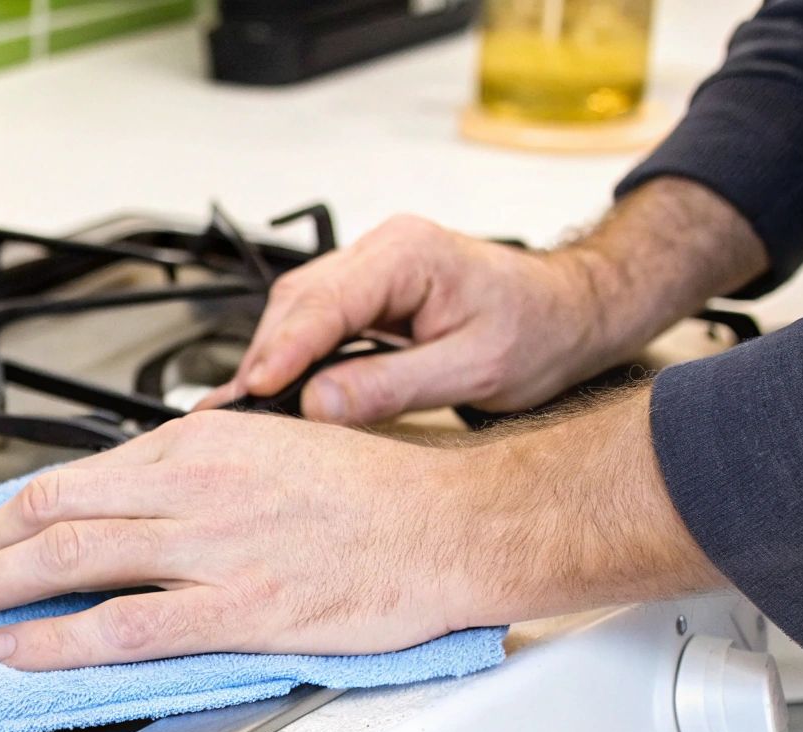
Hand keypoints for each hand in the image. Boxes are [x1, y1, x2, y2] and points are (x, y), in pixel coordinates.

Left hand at [0, 389, 721, 671]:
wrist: (452, 523)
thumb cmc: (374, 492)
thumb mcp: (270, 451)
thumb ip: (196, 476)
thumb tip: (134, 504)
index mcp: (200, 442)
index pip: (74, 476)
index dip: (7, 510)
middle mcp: (193, 485)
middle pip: (53, 513)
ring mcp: (211, 546)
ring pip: (71, 561)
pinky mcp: (237, 605)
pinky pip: (124, 623)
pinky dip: (58, 637)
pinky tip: (18, 648)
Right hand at [194, 214, 608, 423]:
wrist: (571, 312)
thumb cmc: (539, 330)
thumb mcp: (475, 369)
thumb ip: (393, 385)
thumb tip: (318, 403)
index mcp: (411, 254)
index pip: (328, 301)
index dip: (285, 349)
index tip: (255, 389)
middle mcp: (383, 249)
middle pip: (298, 302)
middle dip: (264, 357)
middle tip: (231, 410)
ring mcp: (371, 267)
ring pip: (296, 308)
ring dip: (270, 357)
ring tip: (241, 406)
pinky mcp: (366, 291)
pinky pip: (312, 318)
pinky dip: (289, 354)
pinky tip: (272, 388)